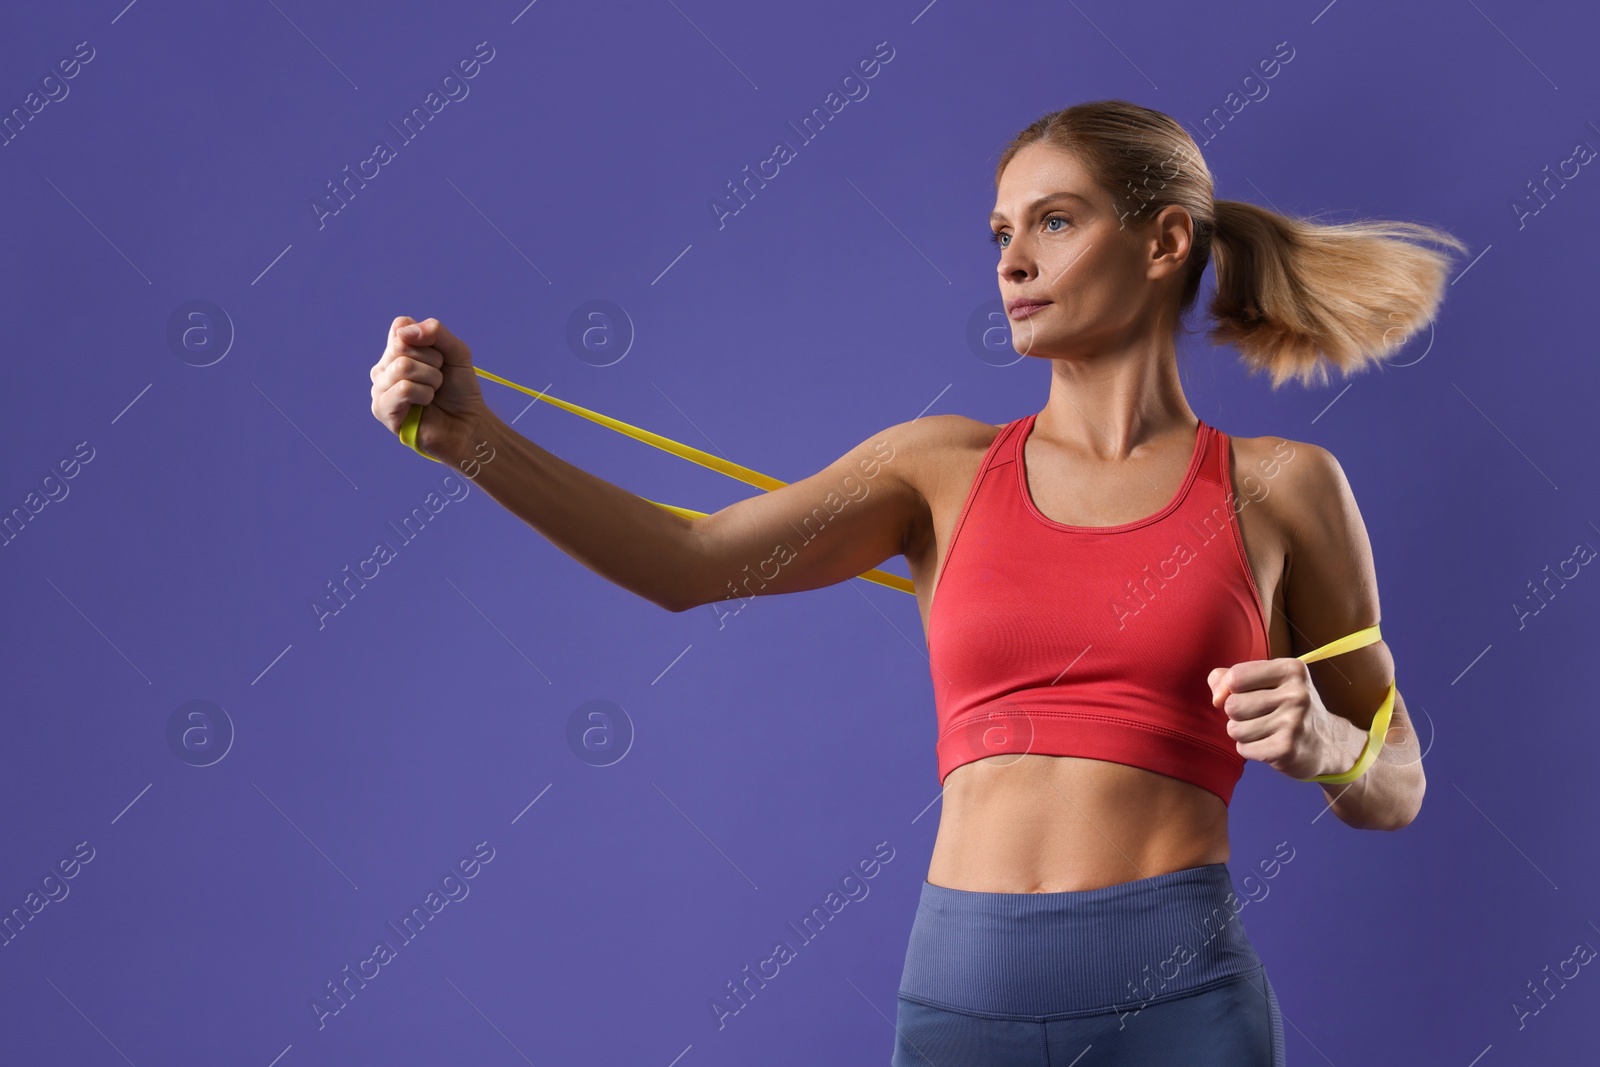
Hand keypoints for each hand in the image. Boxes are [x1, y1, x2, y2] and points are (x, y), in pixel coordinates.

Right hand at [369, 316, 488, 463]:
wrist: (468, 424)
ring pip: (402, 366)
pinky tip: (426, 404)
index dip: (427, 339)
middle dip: (432, 362)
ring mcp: (380, 389)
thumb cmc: (459, 390)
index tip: (439, 358)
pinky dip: (424, 394)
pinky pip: (403, 389)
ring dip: (431, 379)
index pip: (401, 326)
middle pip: (401, 345)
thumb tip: (404, 332)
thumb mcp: (456, 352)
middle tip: (439, 380)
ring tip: (434, 392)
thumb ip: (435, 332)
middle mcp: (383, 368)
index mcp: (396, 352)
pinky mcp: (382, 410)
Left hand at [1207, 659, 1364, 780]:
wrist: (1327, 744)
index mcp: (1292, 669)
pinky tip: (1269, 745)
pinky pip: (1243, 749)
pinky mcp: (1286, 749)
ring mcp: (1293, 722)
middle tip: (1261, 715)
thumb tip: (1216, 697)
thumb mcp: (1266, 681)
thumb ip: (1228, 678)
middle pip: (1231, 705)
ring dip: (1243, 733)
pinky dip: (1250, 749)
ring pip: (1235, 729)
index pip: (1235, 676)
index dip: (1232, 689)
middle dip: (1237, 714)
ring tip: (1266, 730)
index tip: (1250, 693)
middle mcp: (1296, 694)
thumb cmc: (1287, 707)